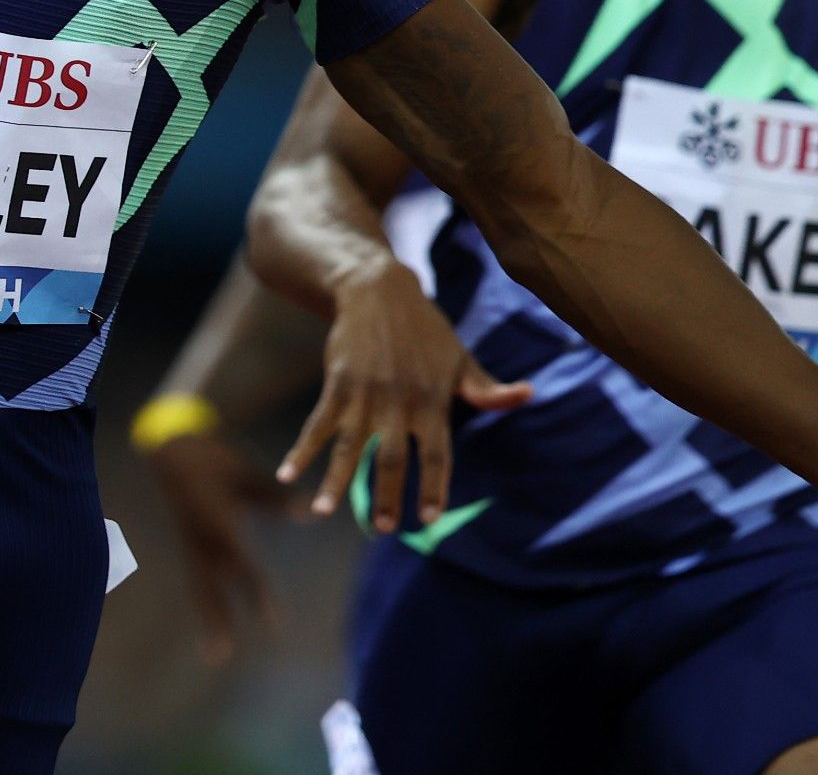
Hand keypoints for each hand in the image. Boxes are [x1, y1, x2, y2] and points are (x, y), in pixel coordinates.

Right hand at [145, 432, 291, 662]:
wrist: (171, 451)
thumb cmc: (214, 460)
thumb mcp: (246, 474)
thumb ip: (276, 497)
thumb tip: (312, 512)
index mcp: (216, 522)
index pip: (241, 565)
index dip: (257, 594)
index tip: (271, 620)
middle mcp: (201, 540)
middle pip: (211, 587)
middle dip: (218, 620)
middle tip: (222, 655)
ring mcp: (191, 545)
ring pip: (200, 589)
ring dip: (209, 620)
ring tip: (216, 655)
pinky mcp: (188, 546)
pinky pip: (197, 581)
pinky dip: (205, 604)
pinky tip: (213, 625)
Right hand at [276, 258, 533, 534]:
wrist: (378, 290)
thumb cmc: (425, 329)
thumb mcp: (460, 357)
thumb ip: (486, 388)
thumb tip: (528, 395)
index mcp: (433, 401)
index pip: (438, 453)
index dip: (434, 486)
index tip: (430, 519)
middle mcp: (399, 402)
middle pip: (393, 458)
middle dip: (387, 495)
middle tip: (383, 528)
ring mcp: (364, 394)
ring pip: (351, 447)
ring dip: (337, 481)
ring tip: (323, 512)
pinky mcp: (337, 384)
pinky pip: (317, 424)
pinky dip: (302, 451)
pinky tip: (288, 474)